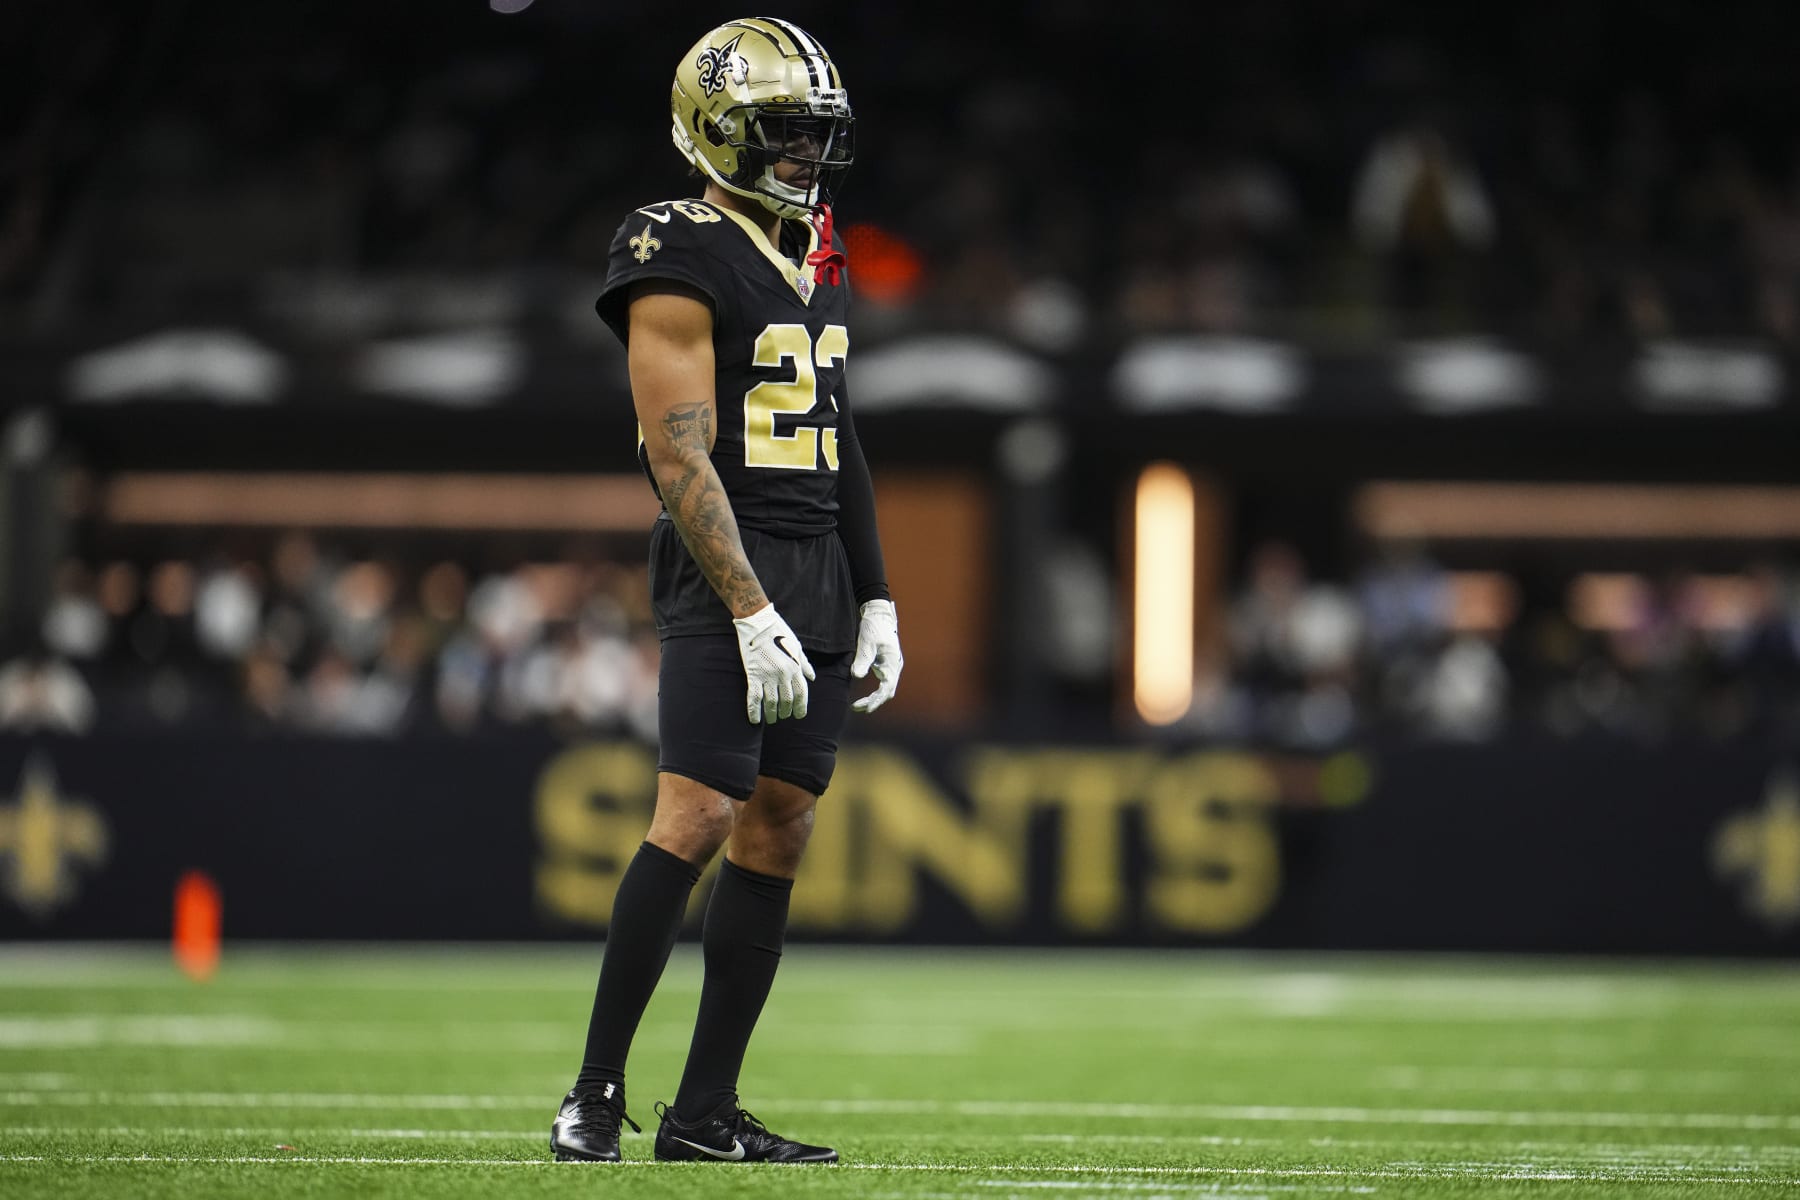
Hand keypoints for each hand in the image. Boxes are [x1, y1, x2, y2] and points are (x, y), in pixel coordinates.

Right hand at [732, 603, 814, 723]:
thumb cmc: (779, 632)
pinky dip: (754, 711)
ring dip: (772, 715)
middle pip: (787, 701)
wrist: (758, 622)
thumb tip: (812, 678)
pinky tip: (755, 721)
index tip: (799, 715)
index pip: (801, 694)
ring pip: (771, 703)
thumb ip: (804, 664)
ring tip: (771, 720)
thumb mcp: (796, 646)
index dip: (801, 707)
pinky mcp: (753, 675)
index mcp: (795, 667)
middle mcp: (783, 674)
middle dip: (786, 712)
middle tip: (783, 716)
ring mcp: (768, 675)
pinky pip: (754, 698)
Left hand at [850, 598, 902, 713]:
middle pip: (887, 692)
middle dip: (874, 702)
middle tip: (857, 708)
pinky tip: (865, 695)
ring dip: (874, 698)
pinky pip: (883, 683)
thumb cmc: (873, 627)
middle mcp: (895, 666)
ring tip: (858, 705)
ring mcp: (892, 666)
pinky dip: (875, 692)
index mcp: (892, 662)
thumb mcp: (866, 643)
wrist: (878, 615)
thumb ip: (862, 660)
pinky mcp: (887, 665)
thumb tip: (857, 676)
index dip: (877, 700)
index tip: (866, 708)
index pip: (886, 688)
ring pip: (886, 689)